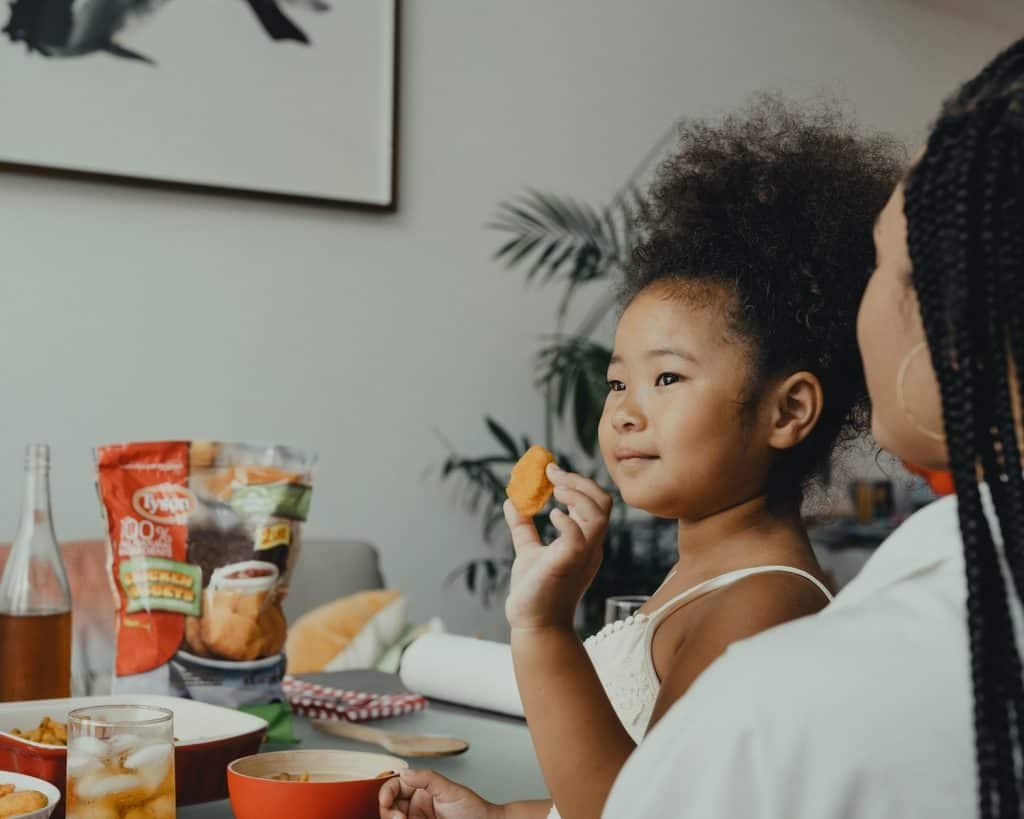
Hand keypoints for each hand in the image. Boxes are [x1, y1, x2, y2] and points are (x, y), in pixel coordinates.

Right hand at [379, 770, 499, 818]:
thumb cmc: (475, 810)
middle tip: (399, 818)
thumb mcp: (451, 790)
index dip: (386, 792)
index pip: (394, 787)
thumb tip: (404, 773)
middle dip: (387, 811)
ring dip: (392, 818)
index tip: (386, 802)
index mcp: (421, 790)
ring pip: (394, 817)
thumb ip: (427, 778)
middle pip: (389, 806)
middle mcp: (416, 806)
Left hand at [504, 464, 611, 630]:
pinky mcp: (568, 564)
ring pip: (598, 515)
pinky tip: (549, 515)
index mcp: (585, 542)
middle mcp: (590, 546)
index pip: (596, 502)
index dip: (576, 482)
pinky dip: (565, 520)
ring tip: (554, 490)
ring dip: (576, 495)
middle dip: (579, 481)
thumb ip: (524, 528)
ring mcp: (583, 555)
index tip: (551, 471)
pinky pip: (578, 536)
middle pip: (603, 502)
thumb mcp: (529, 552)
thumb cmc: (534, 592)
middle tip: (552, 474)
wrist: (532, 624)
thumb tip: (511, 501)